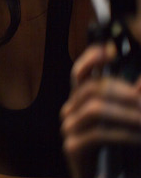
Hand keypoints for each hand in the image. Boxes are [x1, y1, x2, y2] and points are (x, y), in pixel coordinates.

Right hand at [61, 43, 140, 177]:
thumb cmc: (119, 151)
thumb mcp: (126, 120)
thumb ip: (132, 101)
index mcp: (82, 100)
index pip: (81, 72)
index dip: (92, 58)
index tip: (111, 51)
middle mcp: (71, 110)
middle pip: (93, 88)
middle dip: (124, 93)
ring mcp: (69, 128)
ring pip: (95, 108)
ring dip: (127, 114)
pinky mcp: (73, 147)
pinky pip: (99, 133)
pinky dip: (123, 134)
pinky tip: (137, 137)